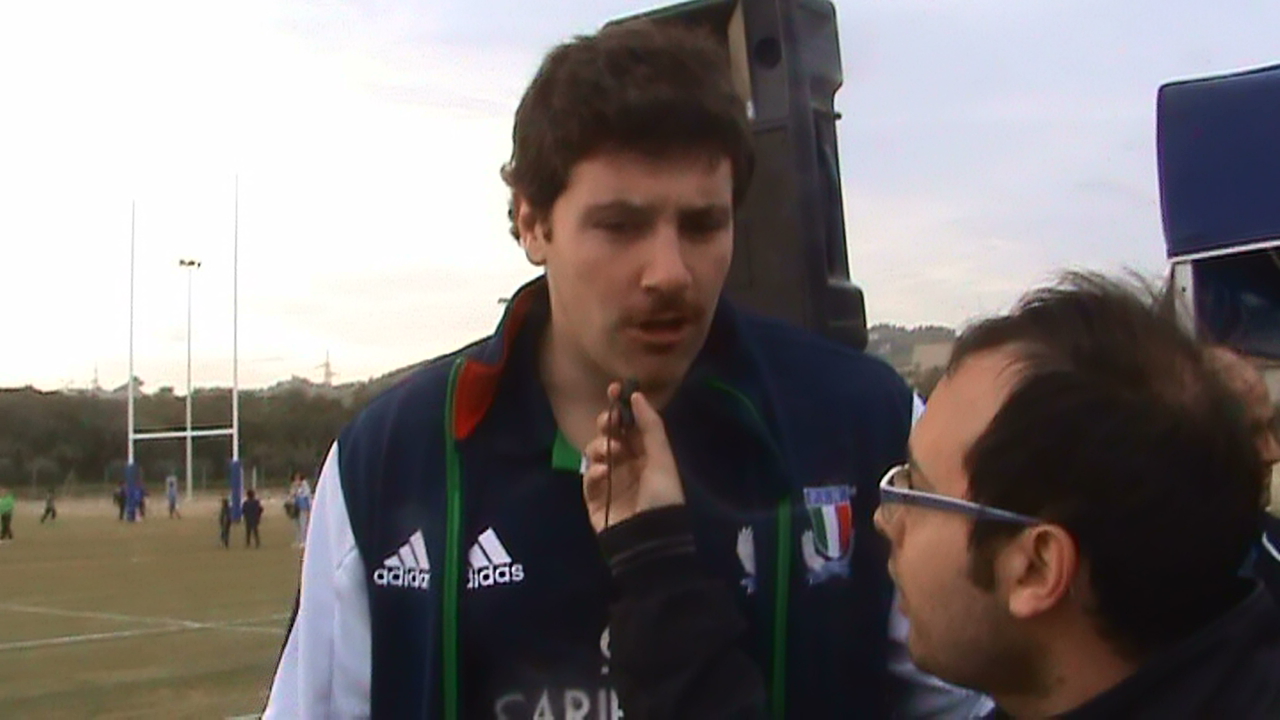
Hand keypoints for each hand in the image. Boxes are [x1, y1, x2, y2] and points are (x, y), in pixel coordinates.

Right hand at [582, 381, 684, 532]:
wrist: (650, 537)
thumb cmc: (662, 496)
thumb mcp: (662, 458)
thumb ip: (650, 426)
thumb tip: (638, 396)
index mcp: (645, 453)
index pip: (629, 424)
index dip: (622, 406)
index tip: (616, 389)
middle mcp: (625, 462)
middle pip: (609, 434)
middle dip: (608, 423)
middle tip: (610, 422)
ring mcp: (608, 478)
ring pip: (595, 450)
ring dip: (601, 446)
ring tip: (612, 453)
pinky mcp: (593, 495)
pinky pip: (588, 475)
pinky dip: (594, 471)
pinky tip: (604, 473)